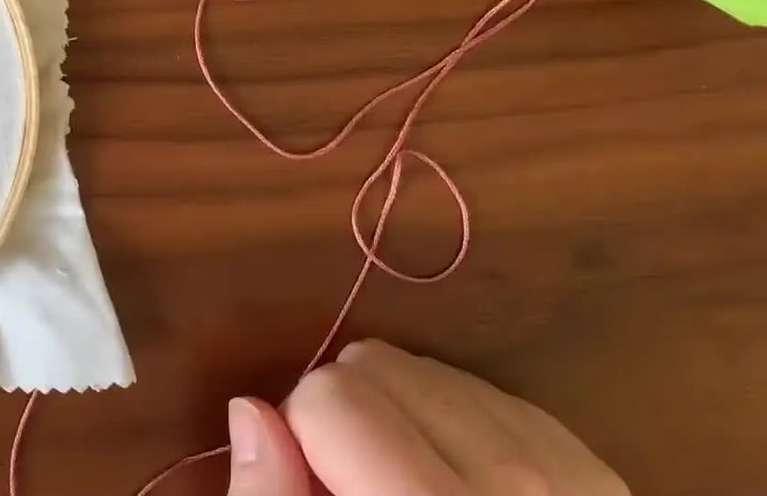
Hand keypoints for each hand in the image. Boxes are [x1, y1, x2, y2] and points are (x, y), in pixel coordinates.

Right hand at [225, 340, 629, 495]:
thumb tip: (250, 408)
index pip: (335, 397)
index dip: (301, 438)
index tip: (314, 490)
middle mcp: (516, 493)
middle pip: (385, 369)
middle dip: (350, 420)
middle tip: (354, 493)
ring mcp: (572, 482)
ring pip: (442, 374)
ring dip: (406, 420)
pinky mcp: (602, 482)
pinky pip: (502, 398)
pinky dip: (462, 429)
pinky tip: (453, 487)